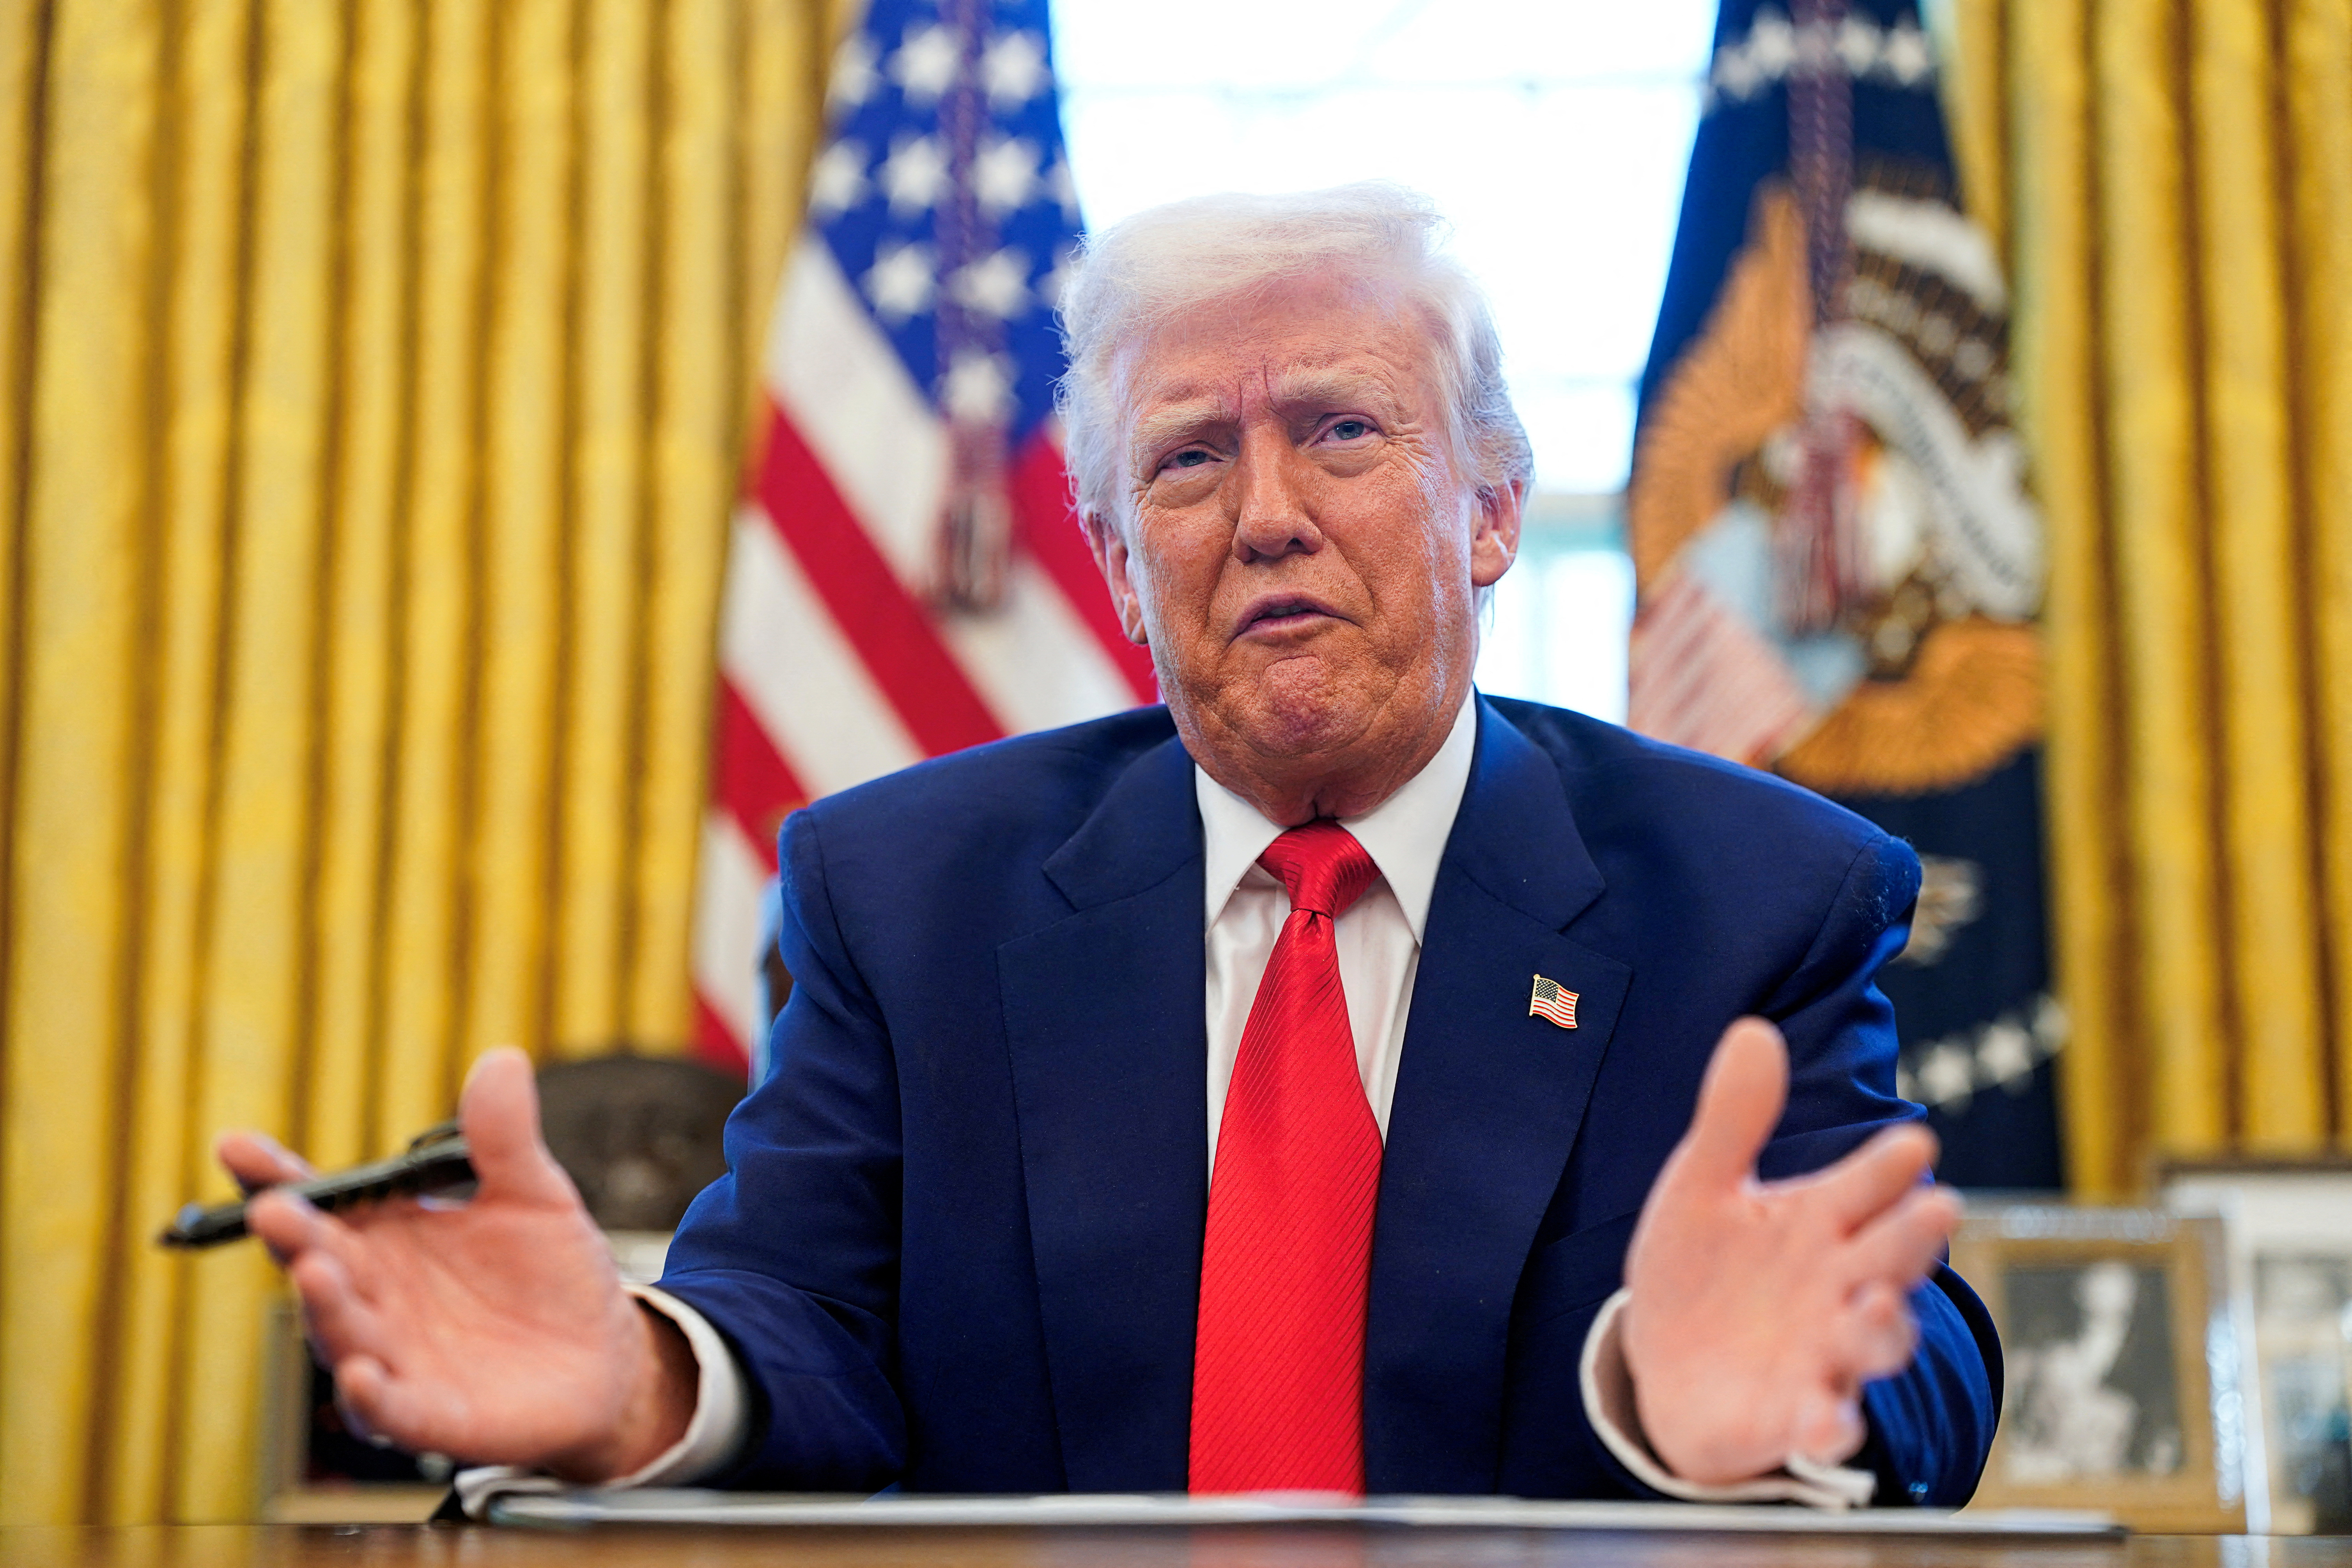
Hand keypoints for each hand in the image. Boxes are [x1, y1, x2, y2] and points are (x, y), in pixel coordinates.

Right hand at [220, 1049, 697, 1480]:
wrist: (602, 1358)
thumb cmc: (550, 1274)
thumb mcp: (534, 1195)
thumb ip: (504, 1138)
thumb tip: (502, 1059)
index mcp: (387, 1237)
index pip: (320, 1202)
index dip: (275, 1176)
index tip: (235, 1145)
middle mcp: (375, 1297)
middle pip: (319, 1263)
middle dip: (294, 1237)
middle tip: (274, 1209)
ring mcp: (396, 1359)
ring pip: (343, 1335)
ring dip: (324, 1308)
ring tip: (316, 1271)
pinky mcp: (430, 1415)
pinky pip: (389, 1411)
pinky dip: (371, 1396)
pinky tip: (362, 1376)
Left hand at [1619, 1017, 1961, 1485]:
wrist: (1668, 1363)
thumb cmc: (1701, 1268)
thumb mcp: (1702, 1188)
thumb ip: (1733, 1119)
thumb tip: (1754, 1030)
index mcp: (1821, 1220)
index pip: (1868, 1183)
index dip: (1890, 1164)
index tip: (1912, 1142)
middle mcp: (1840, 1282)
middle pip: (1890, 1254)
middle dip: (1912, 1234)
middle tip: (1939, 1205)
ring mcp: (1827, 1350)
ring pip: (1877, 1339)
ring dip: (1885, 1324)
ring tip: (1879, 1303)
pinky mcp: (1799, 1412)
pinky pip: (1826, 1422)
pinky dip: (1830, 1423)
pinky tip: (1825, 1418)